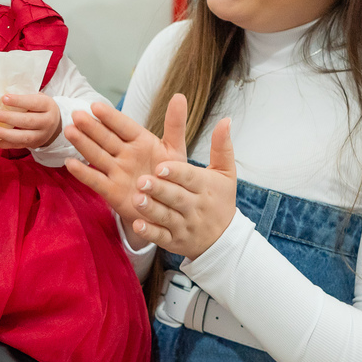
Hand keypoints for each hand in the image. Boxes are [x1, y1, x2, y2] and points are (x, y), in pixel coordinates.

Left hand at [0, 92, 61, 148]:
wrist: (54, 124)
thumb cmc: (39, 107)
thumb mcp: (37, 98)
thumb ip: (23, 97)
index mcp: (48, 106)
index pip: (33, 103)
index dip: (18, 101)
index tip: (4, 98)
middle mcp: (47, 122)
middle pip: (28, 121)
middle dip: (9, 118)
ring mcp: (41, 136)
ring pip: (23, 137)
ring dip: (6, 134)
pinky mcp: (33, 145)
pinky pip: (17, 146)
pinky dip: (3, 144)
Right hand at [63, 95, 188, 243]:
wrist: (169, 208)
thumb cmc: (172, 176)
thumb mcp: (175, 150)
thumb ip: (175, 124)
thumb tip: (179, 96)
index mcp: (140, 141)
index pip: (123, 126)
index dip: (110, 117)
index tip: (95, 106)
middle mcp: (125, 154)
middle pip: (106, 138)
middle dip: (91, 127)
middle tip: (76, 115)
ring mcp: (117, 172)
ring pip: (97, 156)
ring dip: (83, 144)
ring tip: (69, 131)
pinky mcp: (112, 192)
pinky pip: (96, 181)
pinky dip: (83, 173)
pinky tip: (70, 163)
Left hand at [129, 116, 236, 258]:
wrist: (224, 240)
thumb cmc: (220, 199)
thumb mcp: (225, 173)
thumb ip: (222, 147)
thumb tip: (226, 120)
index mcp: (205, 187)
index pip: (190, 178)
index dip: (176, 172)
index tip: (160, 166)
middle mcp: (195, 207)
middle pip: (176, 197)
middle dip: (160, 189)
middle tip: (142, 180)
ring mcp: (184, 226)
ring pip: (166, 217)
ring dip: (151, 209)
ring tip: (136, 199)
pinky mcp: (174, 242)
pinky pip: (161, 237)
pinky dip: (150, 232)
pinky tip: (137, 224)